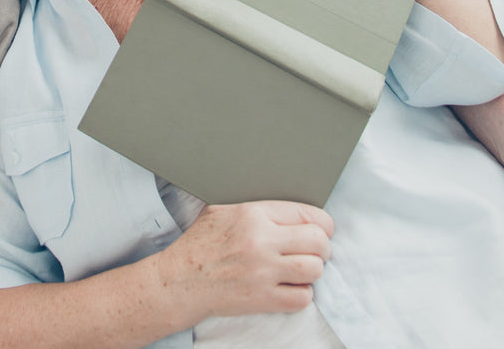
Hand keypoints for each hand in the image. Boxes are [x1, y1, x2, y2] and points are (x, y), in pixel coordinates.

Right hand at [157, 201, 332, 320]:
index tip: (322, 229)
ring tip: (303, 269)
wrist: (181, 280)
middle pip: (318, 242)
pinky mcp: (263, 299)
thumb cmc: (200, 243)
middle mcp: (262, 241)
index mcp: (253, 213)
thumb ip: (254, 204)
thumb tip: (283, 205)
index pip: (307, 213)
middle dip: (323, 247)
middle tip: (316, 251)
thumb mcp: (221, 209)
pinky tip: (291, 287)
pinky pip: (302, 298)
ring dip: (313, 271)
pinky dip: (302, 294)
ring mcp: (263, 272)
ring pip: (314, 269)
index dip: (322, 223)